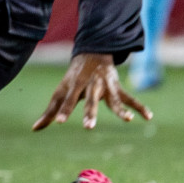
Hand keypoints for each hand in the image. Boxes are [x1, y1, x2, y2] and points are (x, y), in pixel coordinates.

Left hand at [32, 52, 151, 131]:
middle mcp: (90, 86)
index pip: (67, 100)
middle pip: (90, 100)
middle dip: (90, 112)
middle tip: (89, 127)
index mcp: (74, 86)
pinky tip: (148, 117)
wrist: (92, 53)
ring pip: (113, 99)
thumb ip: (50, 112)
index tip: (59, 122)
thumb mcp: (60, 92)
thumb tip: (34, 129)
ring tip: (127, 120)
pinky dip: (140, 107)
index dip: (63, 110)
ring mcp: (106, 87)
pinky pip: (130, 98)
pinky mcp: (117, 88)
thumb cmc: (73, 78)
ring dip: (120, 110)